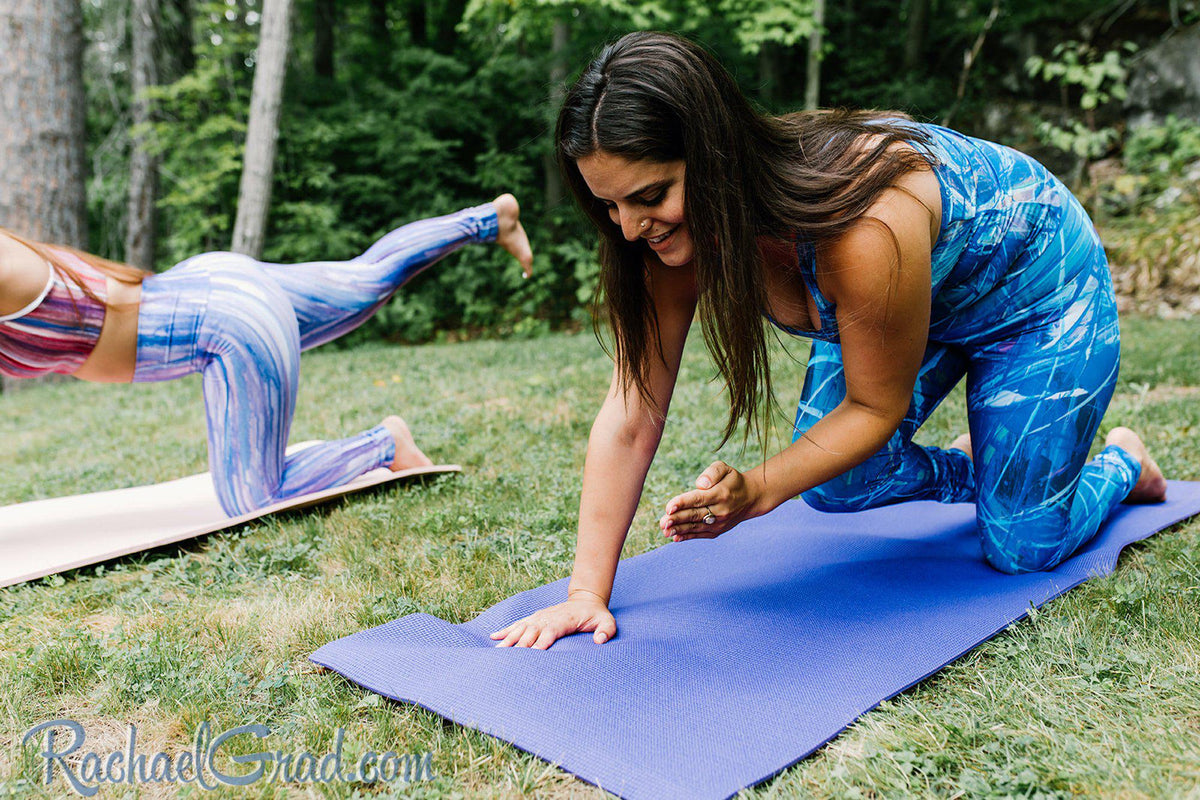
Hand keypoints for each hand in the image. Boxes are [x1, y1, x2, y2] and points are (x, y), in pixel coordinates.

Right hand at [490, 590, 615, 649]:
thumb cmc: (596, 615)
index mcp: (564, 620)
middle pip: (532, 631)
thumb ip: (606, 630)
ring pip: (522, 628)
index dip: (541, 642)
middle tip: (508, 658)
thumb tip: (600, 640)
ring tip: (497, 650)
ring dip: (509, 638)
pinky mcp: (535, 617)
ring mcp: (540, 617)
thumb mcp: (607, 621)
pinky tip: (494, 637)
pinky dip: (506, 630)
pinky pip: (518, 623)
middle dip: (520, 644)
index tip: (532, 654)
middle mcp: (549, 618)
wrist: (586, 600)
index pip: (550, 631)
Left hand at [659, 460, 763, 541]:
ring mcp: (720, 523)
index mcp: (721, 494)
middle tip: (663, 522)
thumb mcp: (725, 469)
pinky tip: (675, 537)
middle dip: (677, 519)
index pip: (699, 499)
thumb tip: (700, 483)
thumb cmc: (732, 480)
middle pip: (695, 515)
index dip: (683, 503)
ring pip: (696, 526)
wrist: (750, 498)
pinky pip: (701, 534)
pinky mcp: (717, 531)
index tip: (669, 507)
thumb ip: (712, 472)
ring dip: (679, 529)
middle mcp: (721, 510)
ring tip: (665, 530)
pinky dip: (688, 536)